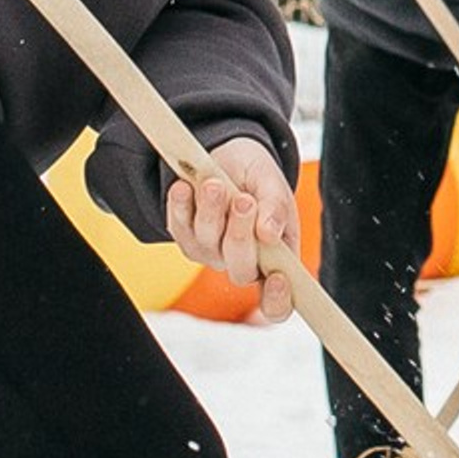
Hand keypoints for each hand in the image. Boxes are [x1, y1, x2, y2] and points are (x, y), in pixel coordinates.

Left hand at [165, 135, 299, 323]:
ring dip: (211, 212)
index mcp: (277, 260)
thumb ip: (276, 207)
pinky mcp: (186, 236)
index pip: (278, 302)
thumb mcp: (275, 185)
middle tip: (244, 201)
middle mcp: (244, 262)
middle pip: (241, 271)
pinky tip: (184, 187)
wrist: (230, 155)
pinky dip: (180, 206)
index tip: (278, 278)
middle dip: (241, 236)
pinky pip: (179, 228)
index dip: (278, 301)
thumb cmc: (259, 178)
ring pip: (208, 243)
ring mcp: (212, 252)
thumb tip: (269, 233)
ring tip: (214, 184)